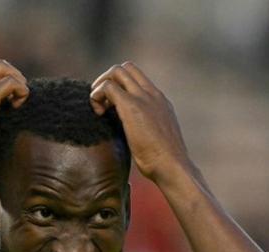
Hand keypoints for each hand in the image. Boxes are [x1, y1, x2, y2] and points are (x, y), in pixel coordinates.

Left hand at [90, 62, 192, 186]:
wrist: (172, 166)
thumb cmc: (164, 161)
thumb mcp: (157, 138)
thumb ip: (148, 128)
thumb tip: (138, 137)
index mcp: (159, 101)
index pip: (137, 77)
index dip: (120, 86)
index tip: (112, 107)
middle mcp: (152, 94)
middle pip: (126, 67)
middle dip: (107, 80)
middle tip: (102, 105)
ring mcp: (143, 98)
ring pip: (116, 71)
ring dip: (100, 86)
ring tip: (99, 110)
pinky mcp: (131, 106)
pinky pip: (107, 87)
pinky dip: (96, 96)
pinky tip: (98, 115)